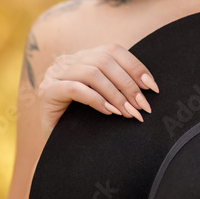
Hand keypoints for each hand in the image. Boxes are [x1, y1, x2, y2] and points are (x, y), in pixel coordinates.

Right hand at [37, 43, 158, 138]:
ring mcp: (55, 74)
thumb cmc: (84, 120)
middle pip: (105, 61)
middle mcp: (68, 60)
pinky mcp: (47, 91)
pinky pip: (75, 89)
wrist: (57, 147)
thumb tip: (148, 86)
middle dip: (128, 84)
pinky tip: (109, 112)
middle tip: (142, 106)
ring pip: (92, 74)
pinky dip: (96, 100)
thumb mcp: (104, 97)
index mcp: (83, 56)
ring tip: (128, 112)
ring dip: (116, 94)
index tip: (152, 88)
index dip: (135, 66)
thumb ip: (118, 85)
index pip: (113, 51)